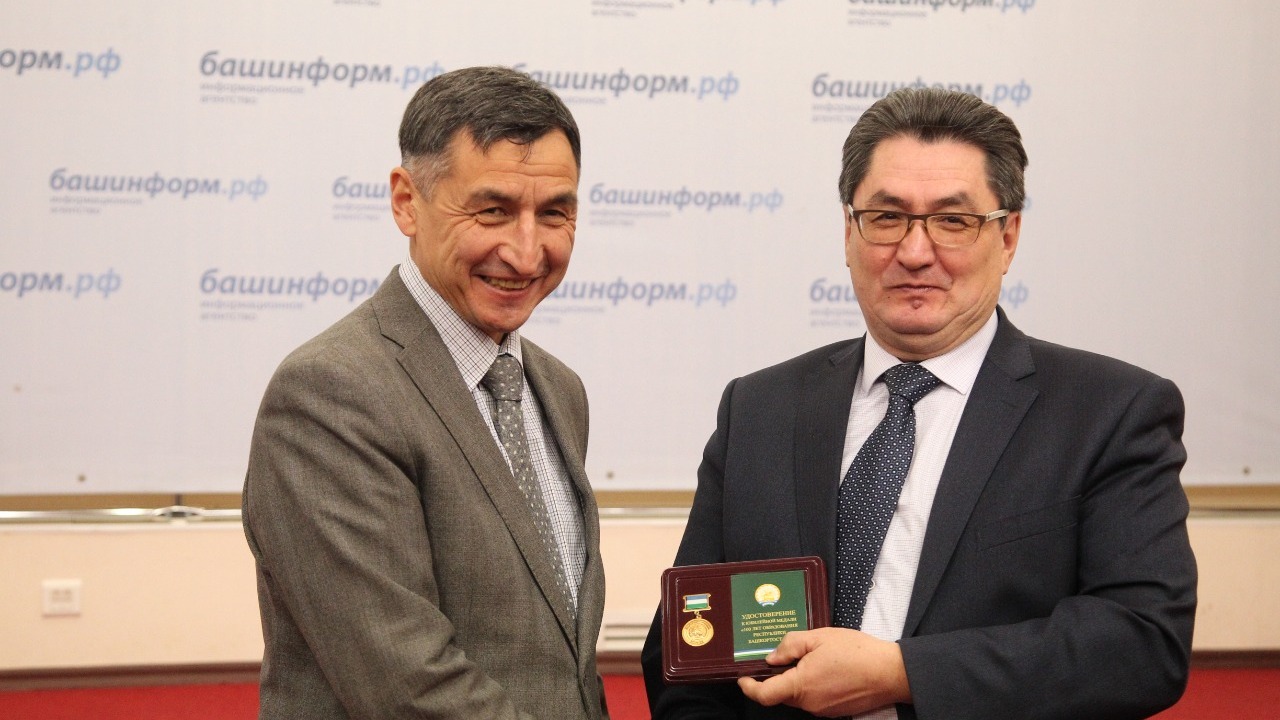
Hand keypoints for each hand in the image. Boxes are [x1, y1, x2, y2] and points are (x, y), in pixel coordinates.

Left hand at [737, 627, 910, 716]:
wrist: (891, 672)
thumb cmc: (857, 652)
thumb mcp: (819, 637)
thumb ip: (790, 646)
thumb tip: (771, 658)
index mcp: (801, 685)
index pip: (765, 695)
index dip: (750, 688)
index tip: (743, 678)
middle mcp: (809, 703)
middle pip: (782, 694)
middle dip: (777, 678)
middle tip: (782, 656)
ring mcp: (823, 710)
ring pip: (799, 696)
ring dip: (797, 680)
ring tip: (810, 657)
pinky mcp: (835, 711)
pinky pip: (814, 698)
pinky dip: (812, 685)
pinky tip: (825, 668)